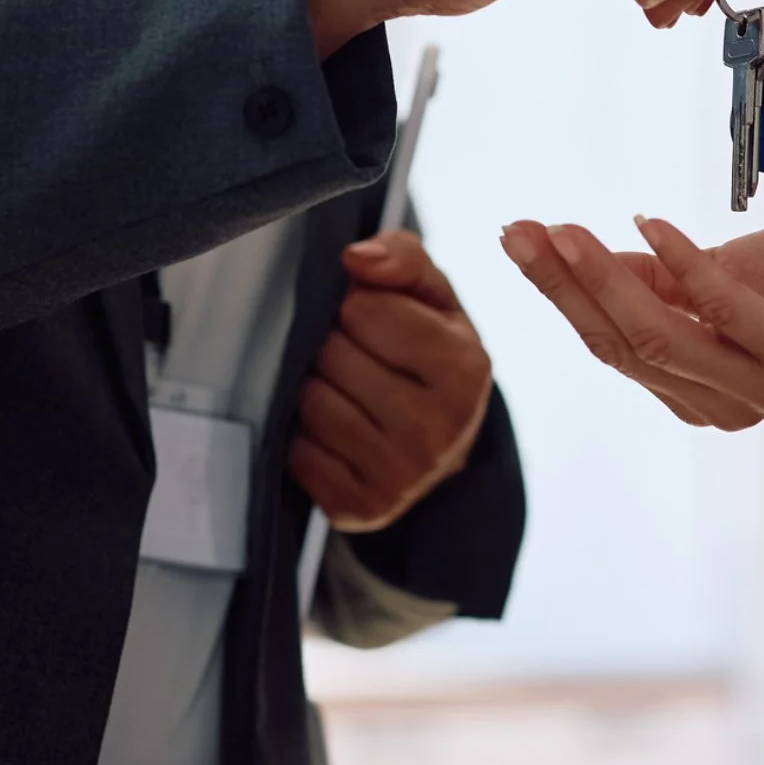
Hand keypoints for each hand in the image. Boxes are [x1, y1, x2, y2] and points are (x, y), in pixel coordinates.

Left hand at [288, 231, 492, 531]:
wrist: (445, 447)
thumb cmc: (432, 357)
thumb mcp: (433, 299)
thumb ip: (402, 257)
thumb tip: (355, 258)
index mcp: (466, 368)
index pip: (364, 310)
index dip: (357, 306)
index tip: (372, 320)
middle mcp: (440, 428)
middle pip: (332, 356)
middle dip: (333, 346)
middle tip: (356, 357)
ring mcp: (402, 476)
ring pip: (310, 403)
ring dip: (314, 388)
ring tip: (346, 391)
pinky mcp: (361, 508)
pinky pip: (297, 454)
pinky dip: (305, 438)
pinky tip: (334, 432)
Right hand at [500, 216, 763, 428]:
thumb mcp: (716, 274)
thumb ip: (653, 277)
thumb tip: (579, 255)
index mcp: (693, 389)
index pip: (609, 343)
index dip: (559, 293)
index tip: (517, 236)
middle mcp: (720, 404)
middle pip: (621, 345)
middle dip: (564, 287)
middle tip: (520, 231)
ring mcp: (760, 386)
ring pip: (659, 338)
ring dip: (606, 280)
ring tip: (568, 230)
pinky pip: (723, 313)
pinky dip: (681, 266)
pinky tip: (649, 223)